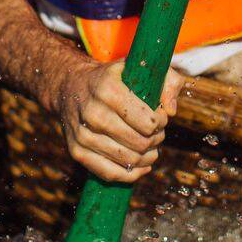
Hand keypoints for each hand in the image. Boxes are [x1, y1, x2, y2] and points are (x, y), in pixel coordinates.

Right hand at [54, 61, 185, 183]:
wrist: (70, 86)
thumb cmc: (113, 78)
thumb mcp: (140, 67)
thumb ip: (167, 79)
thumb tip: (171, 110)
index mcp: (108, 90)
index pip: (148, 122)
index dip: (161, 122)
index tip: (160, 115)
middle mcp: (93, 114)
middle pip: (140, 143)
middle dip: (156, 139)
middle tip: (156, 131)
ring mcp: (83, 136)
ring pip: (128, 161)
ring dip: (147, 156)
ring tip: (150, 144)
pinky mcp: (76, 152)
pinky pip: (111, 174)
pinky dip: (132, 174)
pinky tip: (141, 164)